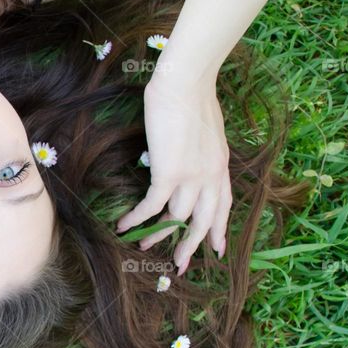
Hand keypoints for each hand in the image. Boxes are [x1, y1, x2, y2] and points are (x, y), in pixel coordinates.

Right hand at [115, 75, 231, 275]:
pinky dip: (137, 219)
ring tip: (141, 246)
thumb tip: (188, 157)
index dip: (219, 229)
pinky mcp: (170, 174)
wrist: (185, 83)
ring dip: (157, 235)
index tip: (217, 249)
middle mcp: (211, 177)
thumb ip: (202, 150)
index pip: (224, 206)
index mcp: (220, 166)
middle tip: (179, 264)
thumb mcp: (205, 129)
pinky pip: (152, 206)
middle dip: (190, 245)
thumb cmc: (191, 96)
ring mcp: (192, 177)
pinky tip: (123, 225)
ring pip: (176, 218)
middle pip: (203, 222)